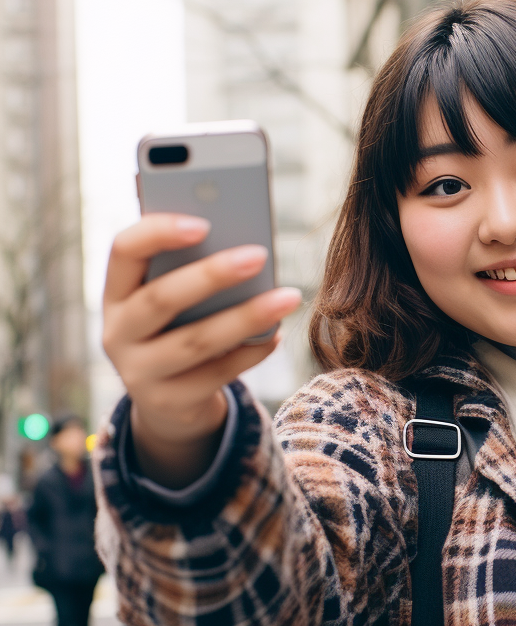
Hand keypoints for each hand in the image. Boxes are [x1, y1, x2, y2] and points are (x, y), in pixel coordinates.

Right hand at [102, 213, 301, 486]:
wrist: (169, 402)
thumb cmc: (180, 330)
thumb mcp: (175, 302)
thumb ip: (192, 272)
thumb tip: (245, 247)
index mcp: (117, 292)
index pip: (124, 251)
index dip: (158, 233)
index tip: (204, 223)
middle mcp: (117, 332)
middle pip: (161, 298)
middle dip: (212, 275)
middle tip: (260, 255)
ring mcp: (139, 372)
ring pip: (195, 341)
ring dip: (246, 317)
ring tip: (288, 297)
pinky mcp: (169, 402)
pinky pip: (216, 374)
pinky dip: (251, 353)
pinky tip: (276, 335)